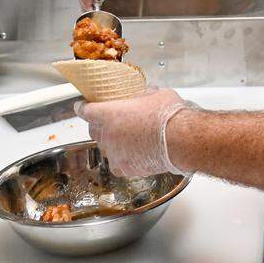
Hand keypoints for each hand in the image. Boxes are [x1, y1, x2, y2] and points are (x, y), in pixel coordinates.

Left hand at [75, 87, 195, 177]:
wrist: (181, 140)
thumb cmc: (168, 116)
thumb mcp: (156, 94)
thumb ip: (143, 94)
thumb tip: (145, 94)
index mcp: (109, 114)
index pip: (85, 110)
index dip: (83, 107)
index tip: (82, 106)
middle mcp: (107, 135)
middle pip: (93, 130)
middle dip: (99, 125)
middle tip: (112, 121)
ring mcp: (114, 154)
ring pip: (105, 147)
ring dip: (112, 142)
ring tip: (128, 138)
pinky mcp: (124, 168)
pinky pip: (116, 162)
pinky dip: (121, 157)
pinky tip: (133, 152)